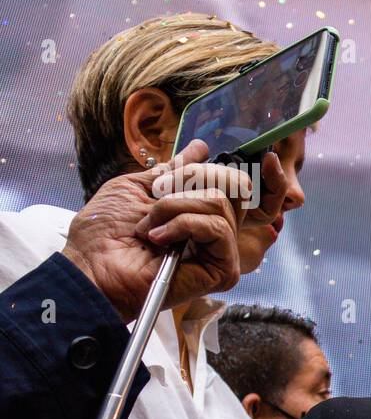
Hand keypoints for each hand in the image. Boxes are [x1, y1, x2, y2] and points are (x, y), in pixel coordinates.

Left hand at [61, 139, 250, 321]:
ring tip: (149, 225)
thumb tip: (201, 148)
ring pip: (220, 204)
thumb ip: (174, 170)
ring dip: (176, 206)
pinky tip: (158, 238)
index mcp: (197, 213)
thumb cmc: (105, 232)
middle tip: (157, 198)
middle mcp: (214, 233)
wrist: (92, 266)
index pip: (229, 182)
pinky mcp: (223, 270)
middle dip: (187, 183)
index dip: (213, 170)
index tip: (189, 172)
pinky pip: (218, 228)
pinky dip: (183, 224)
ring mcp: (221, 252)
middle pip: (231, 188)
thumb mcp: (139, 187)